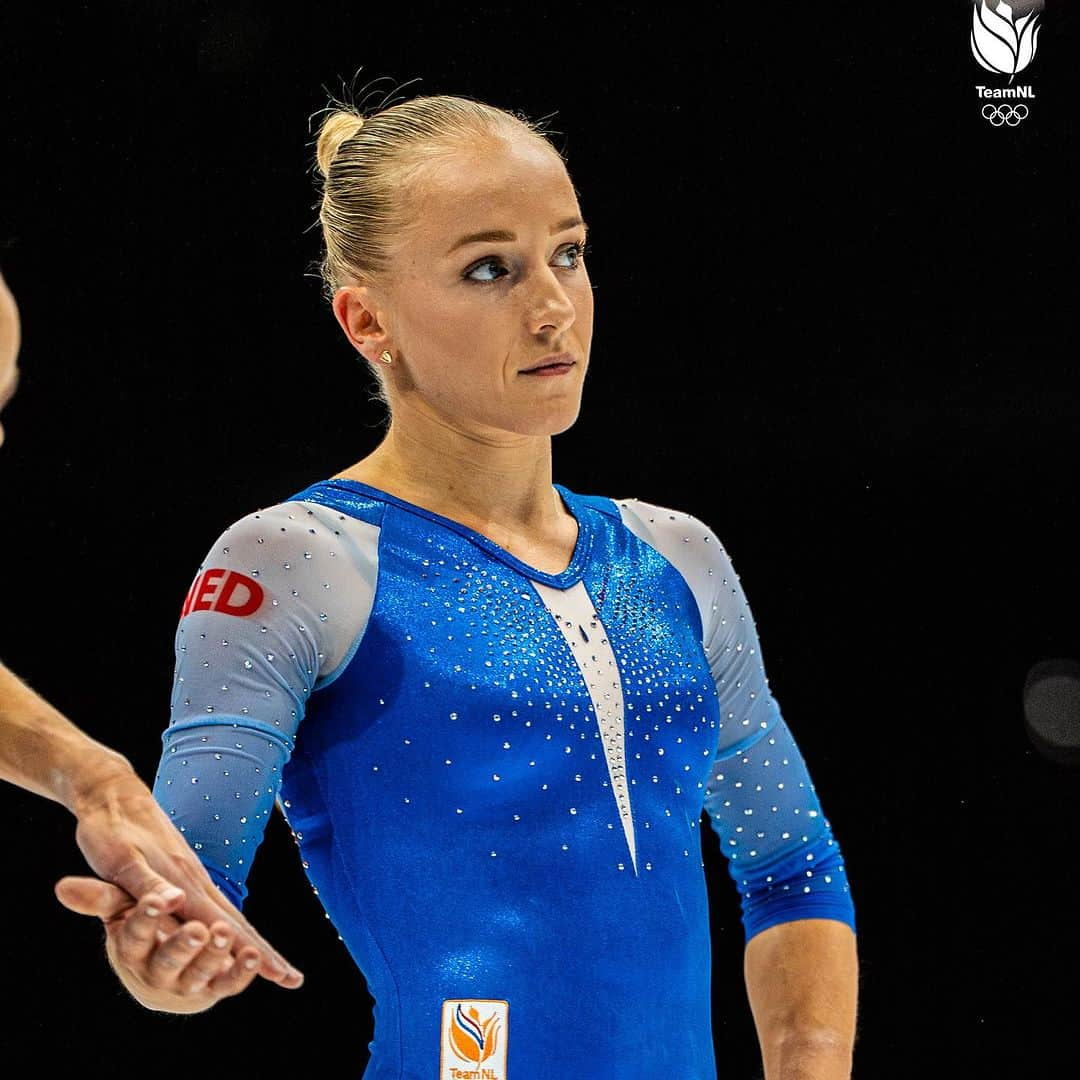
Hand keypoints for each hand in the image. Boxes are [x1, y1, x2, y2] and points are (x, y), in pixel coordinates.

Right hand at [58, 878, 264, 1013]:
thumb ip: (101, 897)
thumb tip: (62, 888)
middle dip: (184, 946)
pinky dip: (240, 975)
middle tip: (201, 930)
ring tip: (227, 936)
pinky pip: (225, 984)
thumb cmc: (134, 920)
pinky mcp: (209, 986)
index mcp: (130, 947)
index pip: (135, 933)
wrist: (152, 964)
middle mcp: (154, 970)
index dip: (146, 916)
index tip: (161, 898)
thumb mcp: (119, 901)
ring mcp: (183, 980)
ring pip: (197, 974)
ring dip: (215, 958)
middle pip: (167, 960)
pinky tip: (256, 961)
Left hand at [60, 765, 301, 987]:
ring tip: (274, 967)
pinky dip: (231, 930)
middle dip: (263, 953)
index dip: (251, 950)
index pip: (224, 925)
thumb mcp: (121, 860)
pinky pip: (215, 910)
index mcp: (184, 883)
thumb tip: (174, 902)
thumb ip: (146, 884)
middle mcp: (196, 883)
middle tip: (292, 979)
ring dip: (252, 943)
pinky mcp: (185, 878)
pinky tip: (235, 941)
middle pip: (237, 924)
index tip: (280, 973)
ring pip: (229, 917)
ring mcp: (193, 880)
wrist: (114, 796)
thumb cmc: (110, 830)